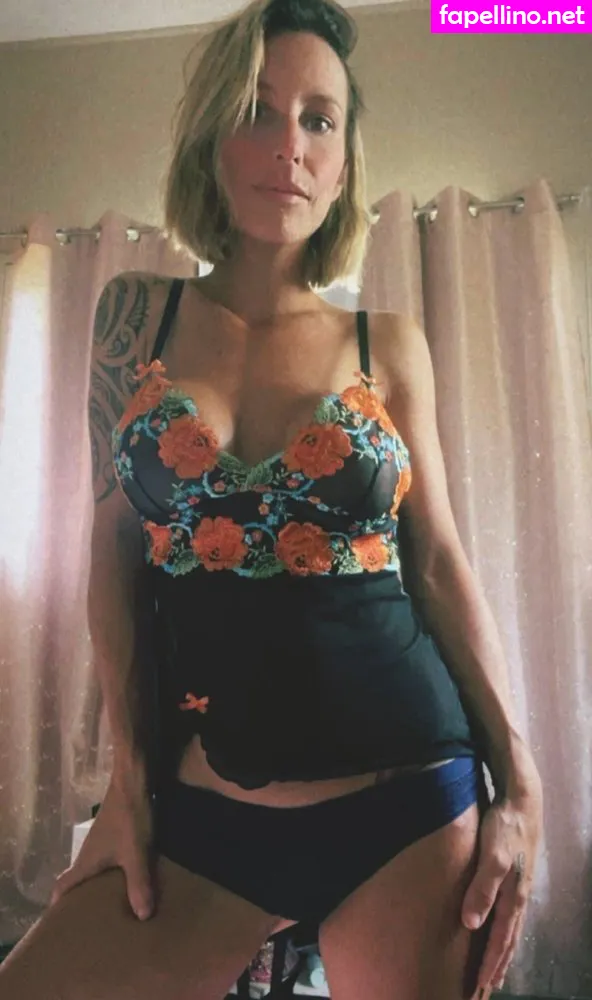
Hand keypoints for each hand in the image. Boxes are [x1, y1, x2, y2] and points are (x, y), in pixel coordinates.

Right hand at [49, 771, 156, 920]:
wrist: (133, 781)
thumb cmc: (128, 818)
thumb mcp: (136, 853)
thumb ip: (139, 883)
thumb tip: (143, 918)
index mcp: (85, 861)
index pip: (62, 885)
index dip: (58, 903)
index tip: (60, 922)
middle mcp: (88, 853)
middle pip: (78, 880)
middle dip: (82, 900)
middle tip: (92, 922)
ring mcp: (101, 842)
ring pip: (95, 870)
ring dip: (101, 886)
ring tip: (114, 905)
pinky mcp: (114, 833)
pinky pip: (109, 859)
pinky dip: (115, 872)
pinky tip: (131, 879)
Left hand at [462, 764, 542, 994]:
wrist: (523, 801)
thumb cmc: (504, 826)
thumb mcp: (493, 856)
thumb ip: (482, 888)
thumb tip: (470, 923)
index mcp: (512, 898)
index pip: (498, 941)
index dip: (488, 966)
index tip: (478, 988)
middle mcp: (518, 898)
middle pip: (507, 942)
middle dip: (496, 968)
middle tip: (485, 992)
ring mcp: (520, 889)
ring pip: (510, 931)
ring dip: (502, 955)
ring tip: (495, 974)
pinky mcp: (517, 878)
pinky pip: (511, 917)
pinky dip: (505, 935)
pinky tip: (501, 935)